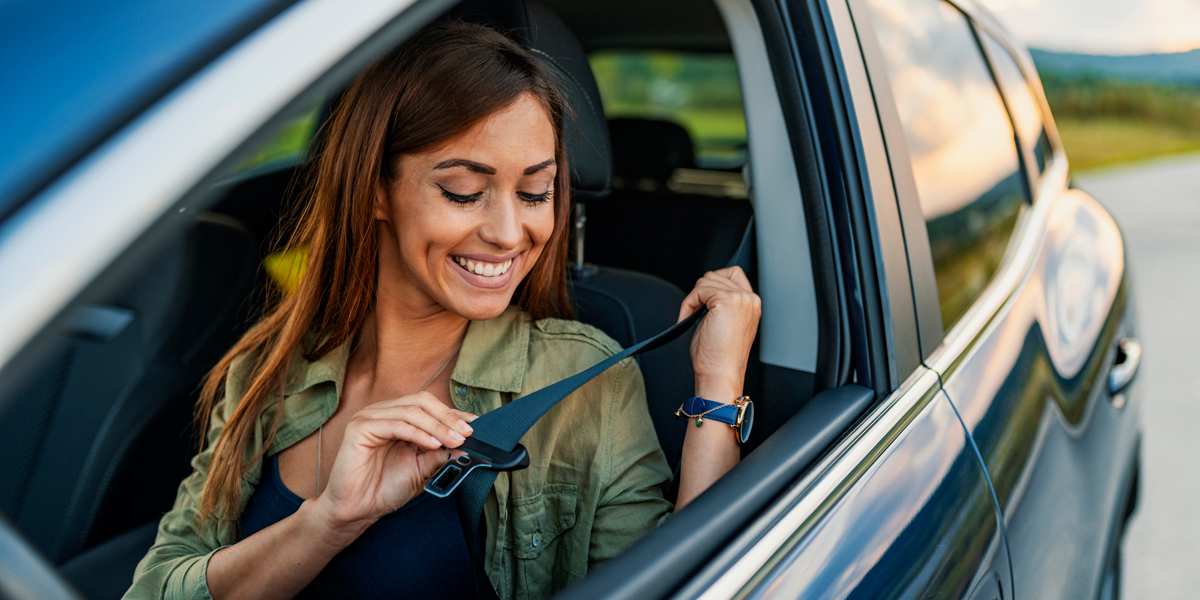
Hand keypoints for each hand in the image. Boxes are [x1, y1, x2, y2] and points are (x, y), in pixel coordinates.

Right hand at [310, 391, 475, 534]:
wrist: (357, 510)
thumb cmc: (384, 489)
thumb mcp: (422, 469)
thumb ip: (441, 454)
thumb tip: (466, 444)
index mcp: (397, 417)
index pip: (430, 406)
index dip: (454, 414)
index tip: (476, 426)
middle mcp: (384, 412)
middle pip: (422, 402)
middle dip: (448, 417)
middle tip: (467, 433)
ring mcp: (370, 417)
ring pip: (411, 412)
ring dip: (438, 426)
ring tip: (455, 440)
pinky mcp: (359, 428)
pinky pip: (395, 424)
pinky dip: (418, 433)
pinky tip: (433, 444)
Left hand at [678, 266, 761, 400]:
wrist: (720, 374)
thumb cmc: (718, 357)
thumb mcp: (722, 323)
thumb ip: (718, 303)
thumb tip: (703, 290)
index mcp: (752, 304)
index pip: (733, 274)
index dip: (713, 285)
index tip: (702, 304)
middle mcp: (750, 299)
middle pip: (717, 275)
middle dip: (700, 292)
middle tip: (694, 313)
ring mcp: (741, 298)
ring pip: (706, 280)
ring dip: (693, 298)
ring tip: (690, 318)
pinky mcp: (727, 300)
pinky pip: (699, 290)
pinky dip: (688, 303)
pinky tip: (687, 318)